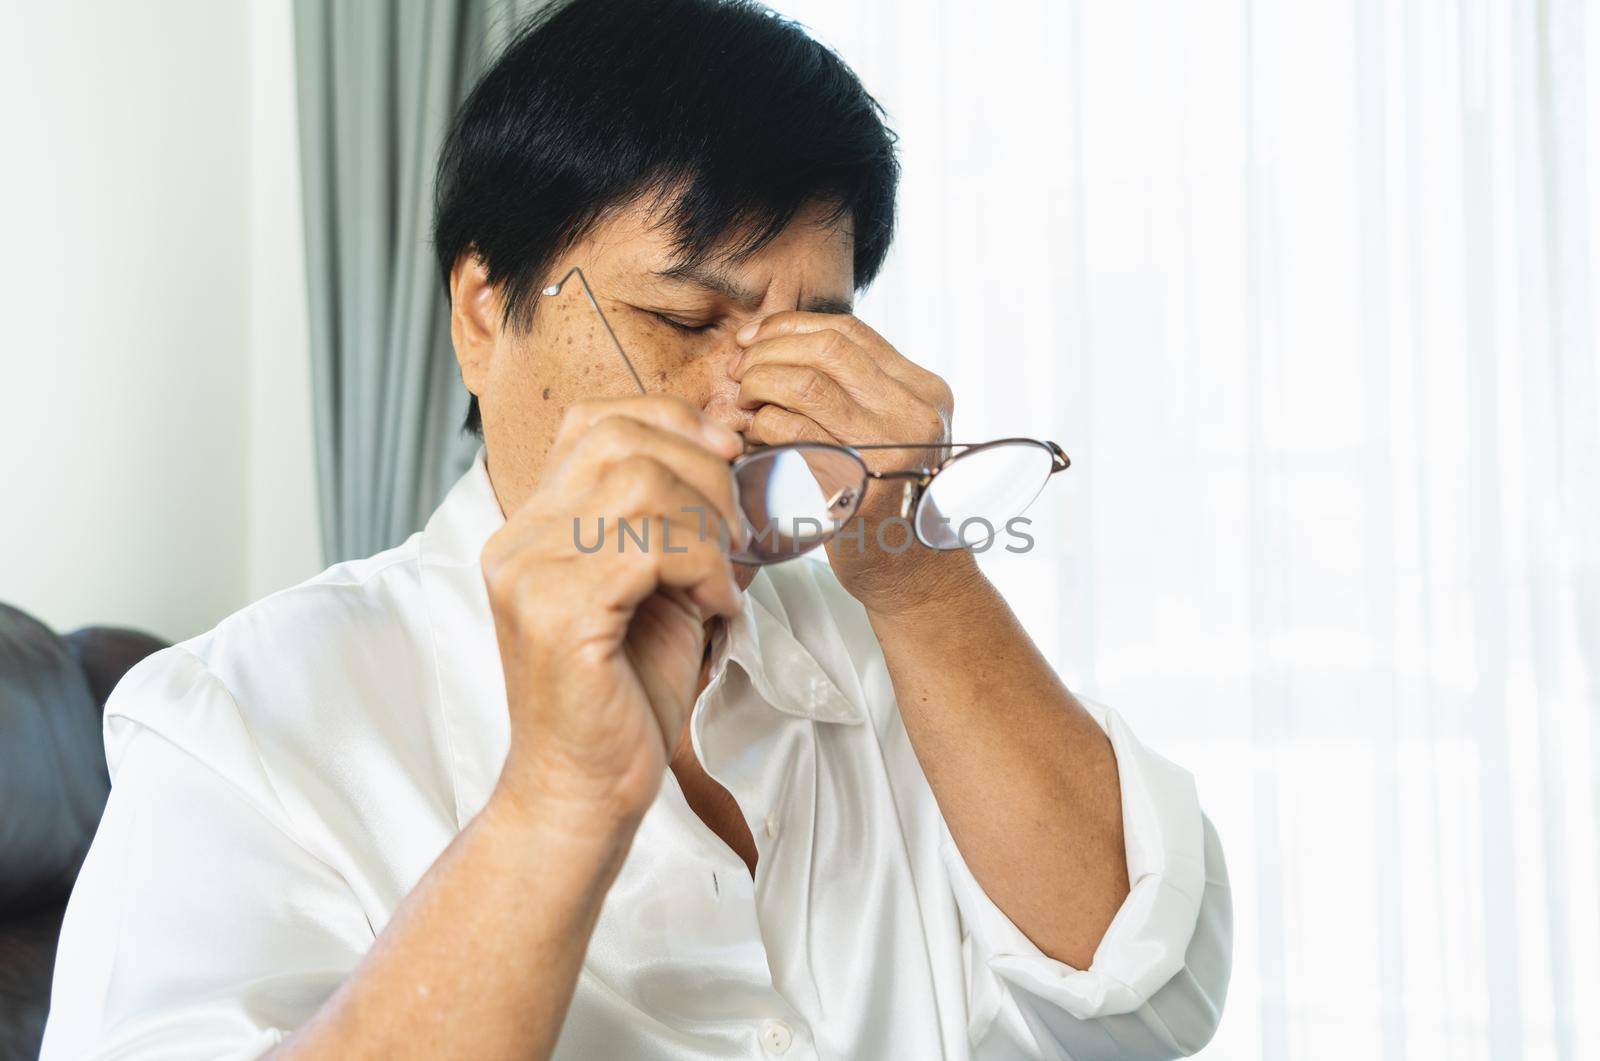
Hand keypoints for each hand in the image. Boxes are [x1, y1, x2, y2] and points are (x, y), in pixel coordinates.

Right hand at [480, 395, 745, 836]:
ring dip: (707, 525)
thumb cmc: (626, 698)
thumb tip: (738, 454)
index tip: (727, 456)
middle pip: (622, 438)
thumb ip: (684, 525)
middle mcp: (518, 539)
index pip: (595, 420)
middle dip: (704, 472)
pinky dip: (702, 566)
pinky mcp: (556, 612)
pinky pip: (650, 545)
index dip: (672, 422)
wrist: (585, 791)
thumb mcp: (664, 590)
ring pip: (641, 484)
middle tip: (738, 533)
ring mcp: (529, 572)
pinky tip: (714, 606)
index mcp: (535, 526)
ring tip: (720, 580)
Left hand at [731, 312, 973, 611]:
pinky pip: (792, 435)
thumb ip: (853, 388)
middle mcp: (915, 417)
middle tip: (738, 372)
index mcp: (925, 392)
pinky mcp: (858, 490)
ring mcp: (890, 453)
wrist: (912, 574)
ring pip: (805, 387)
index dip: (790, 326)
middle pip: (825, 352)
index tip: (752, 338)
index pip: (849, 331)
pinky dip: (760, 426)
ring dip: (759, 387)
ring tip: (742, 403)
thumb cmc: (886, 496)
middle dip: (768, 353)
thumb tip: (771, 340)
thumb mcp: (891, 430)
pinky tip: (752, 436)